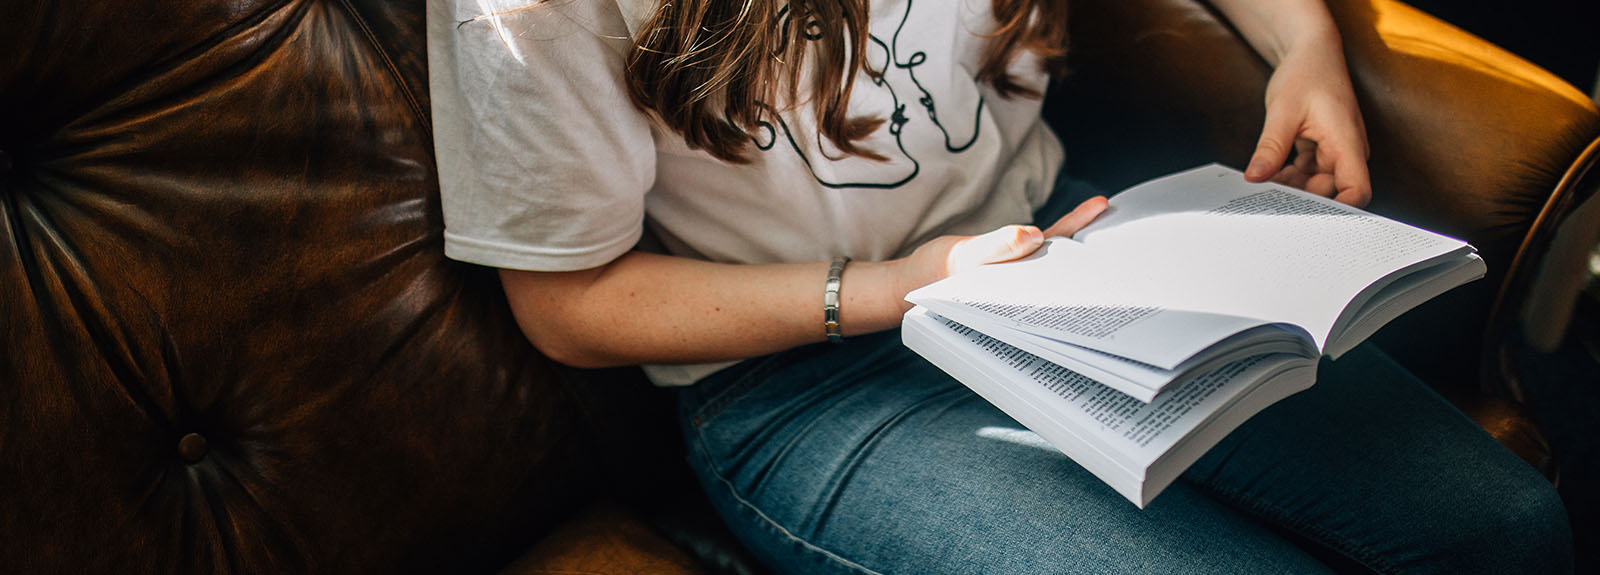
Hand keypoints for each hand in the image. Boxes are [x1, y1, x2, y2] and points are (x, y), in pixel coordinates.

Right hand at [891, 197, 1107, 309]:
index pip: (1065, 289)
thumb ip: (996, 247)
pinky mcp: (1017, 262)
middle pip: (1071, 276)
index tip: (1120, 264)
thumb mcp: (961, 259)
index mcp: (1020, 298)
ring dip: (1089, 244)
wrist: (910, 282)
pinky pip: (1049, 247)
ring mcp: (1023, 278)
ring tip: (1122, 220)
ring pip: (1063, 261)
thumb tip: (1035, 235)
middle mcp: (1027, 291)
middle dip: (1100, 260)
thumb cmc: (932, 274)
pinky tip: (1090, 216)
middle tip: (1139, 238)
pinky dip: (1066, 233)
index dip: (1091, 278)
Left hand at [1243, 40, 1371, 206]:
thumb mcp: (1283, 111)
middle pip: (1332, 192)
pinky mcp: (1322, 150)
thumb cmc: (1306, 73)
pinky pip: (1307, 174)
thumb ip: (1271, 147)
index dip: (1340, 210)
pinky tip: (1267, 177)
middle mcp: (1346, 150)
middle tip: (1268, 205)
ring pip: (1316, 185)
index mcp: (1346, 142)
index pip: (1357, 189)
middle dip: (1303, 200)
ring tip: (1262, 190)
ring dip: (1291, 189)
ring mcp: (1334, 151)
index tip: (1309, 219)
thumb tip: (1255, 177)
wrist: (1310, 52)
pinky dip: (1288, 177)